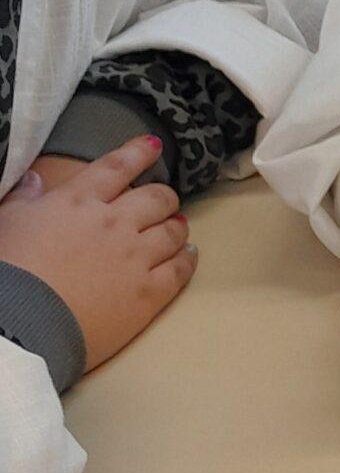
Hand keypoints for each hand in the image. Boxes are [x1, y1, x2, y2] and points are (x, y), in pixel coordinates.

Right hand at [0, 137, 194, 372]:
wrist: (20, 325)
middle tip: (163, 202)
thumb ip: (24, 198)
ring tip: (177, 226)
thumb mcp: (6, 223)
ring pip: (173, 230)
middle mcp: (114, 223)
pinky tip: (188, 256)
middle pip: (156, 197)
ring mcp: (135, 257)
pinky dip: (187, 259)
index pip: (118, 166)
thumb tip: (35, 179)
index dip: (139, 152)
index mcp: (78, 201)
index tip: (154, 146)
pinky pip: (179, 269)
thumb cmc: (7, 273)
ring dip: (177, 225)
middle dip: (163, 197)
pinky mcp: (148, 293)